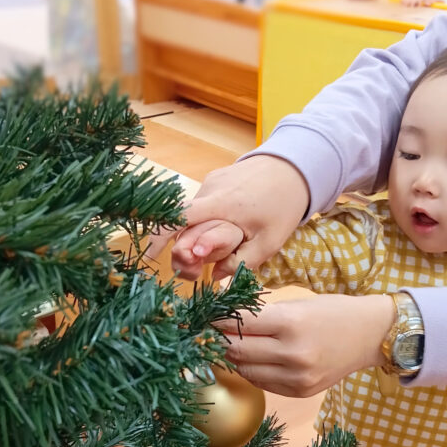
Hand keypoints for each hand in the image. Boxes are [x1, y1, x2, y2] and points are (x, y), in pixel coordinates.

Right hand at [171, 155, 309, 279]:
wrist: (295, 166)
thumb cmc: (284, 205)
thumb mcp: (268, 242)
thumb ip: (241, 263)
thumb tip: (215, 279)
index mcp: (220, 204)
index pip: (177, 218)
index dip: (159, 238)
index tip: (151, 257)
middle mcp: (209, 189)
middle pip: (182, 222)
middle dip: (183, 248)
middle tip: (195, 270)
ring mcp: (211, 181)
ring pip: (193, 215)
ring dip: (196, 235)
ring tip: (212, 255)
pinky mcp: (215, 178)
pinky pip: (203, 205)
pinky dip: (205, 222)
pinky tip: (220, 232)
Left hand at [217, 293, 394, 395]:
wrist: (372, 336)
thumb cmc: (333, 311)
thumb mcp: (297, 302)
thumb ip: (261, 312)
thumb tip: (221, 316)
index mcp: (291, 322)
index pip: (237, 323)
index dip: (215, 320)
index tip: (204, 316)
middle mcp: (293, 353)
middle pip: (235, 349)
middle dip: (217, 339)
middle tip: (207, 332)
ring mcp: (297, 377)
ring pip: (244, 370)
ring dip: (231, 357)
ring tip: (227, 345)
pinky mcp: (300, 392)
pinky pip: (261, 382)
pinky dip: (251, 370)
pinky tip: (251, 359)